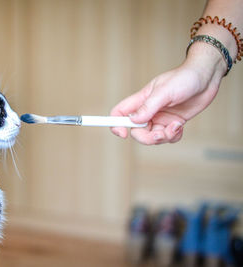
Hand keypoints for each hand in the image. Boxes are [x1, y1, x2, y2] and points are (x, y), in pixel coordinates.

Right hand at [110, 43, 224, 144]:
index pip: (119, 113)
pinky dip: (173, 136)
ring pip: (153, 137)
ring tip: (176, 127)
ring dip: (164, 137)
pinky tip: (180, 126)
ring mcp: (161, 117)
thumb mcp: (165, 91)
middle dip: (147, 138)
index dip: (116, 124)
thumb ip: (148, 107)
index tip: (123, 134)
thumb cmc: (185, 78)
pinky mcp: (173, 122)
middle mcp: (148, 111)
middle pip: (136, 131)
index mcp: (141, 100)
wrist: (207, 77)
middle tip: (160, 135)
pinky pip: (167, 137)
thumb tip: (133, 121)